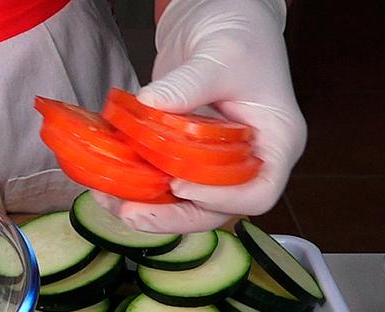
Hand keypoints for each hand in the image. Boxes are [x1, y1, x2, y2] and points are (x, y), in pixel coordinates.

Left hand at [108, 0, 305, 232]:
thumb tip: (149, 104)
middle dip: (171, 218)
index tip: (179, 185)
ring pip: (186, 206)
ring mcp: (216, 164)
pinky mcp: (186, 158)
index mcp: (277, 142)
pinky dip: (137, 188)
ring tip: (109, 200)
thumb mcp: (220, 55)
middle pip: (216, 210)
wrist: (220, 19)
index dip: (220, 199)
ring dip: (146, 209)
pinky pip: (165, 184)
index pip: (257, 192)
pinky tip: (108, 184)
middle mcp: (249, 162)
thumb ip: (189, 83)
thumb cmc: (239, 34)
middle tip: (130, 212)